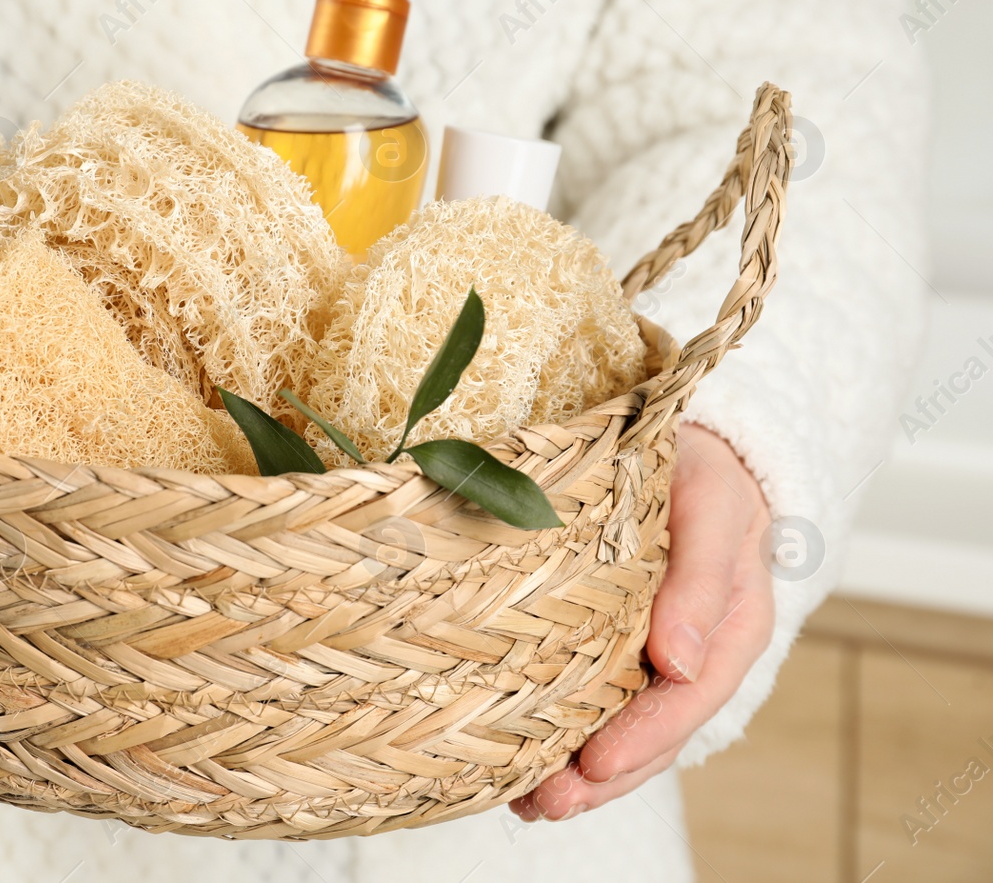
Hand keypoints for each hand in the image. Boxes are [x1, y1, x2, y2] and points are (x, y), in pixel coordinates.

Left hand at [510, 422, 773, 820]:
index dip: (647, 735)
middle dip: (605, 776)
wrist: (694, 448)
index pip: (694, 695)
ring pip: (624, 727)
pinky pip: (592, 697)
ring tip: (531, 802)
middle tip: (550, 802)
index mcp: (733, 624)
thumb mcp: (713, 508)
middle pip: (656, 731)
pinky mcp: (613, 641)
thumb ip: (702, 581)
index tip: (598, 761)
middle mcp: (693, 651)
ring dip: (580, 773)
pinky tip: (518, 765)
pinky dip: (560, 734)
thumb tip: (680, 663)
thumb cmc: (707, 474)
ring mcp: (653, 651)